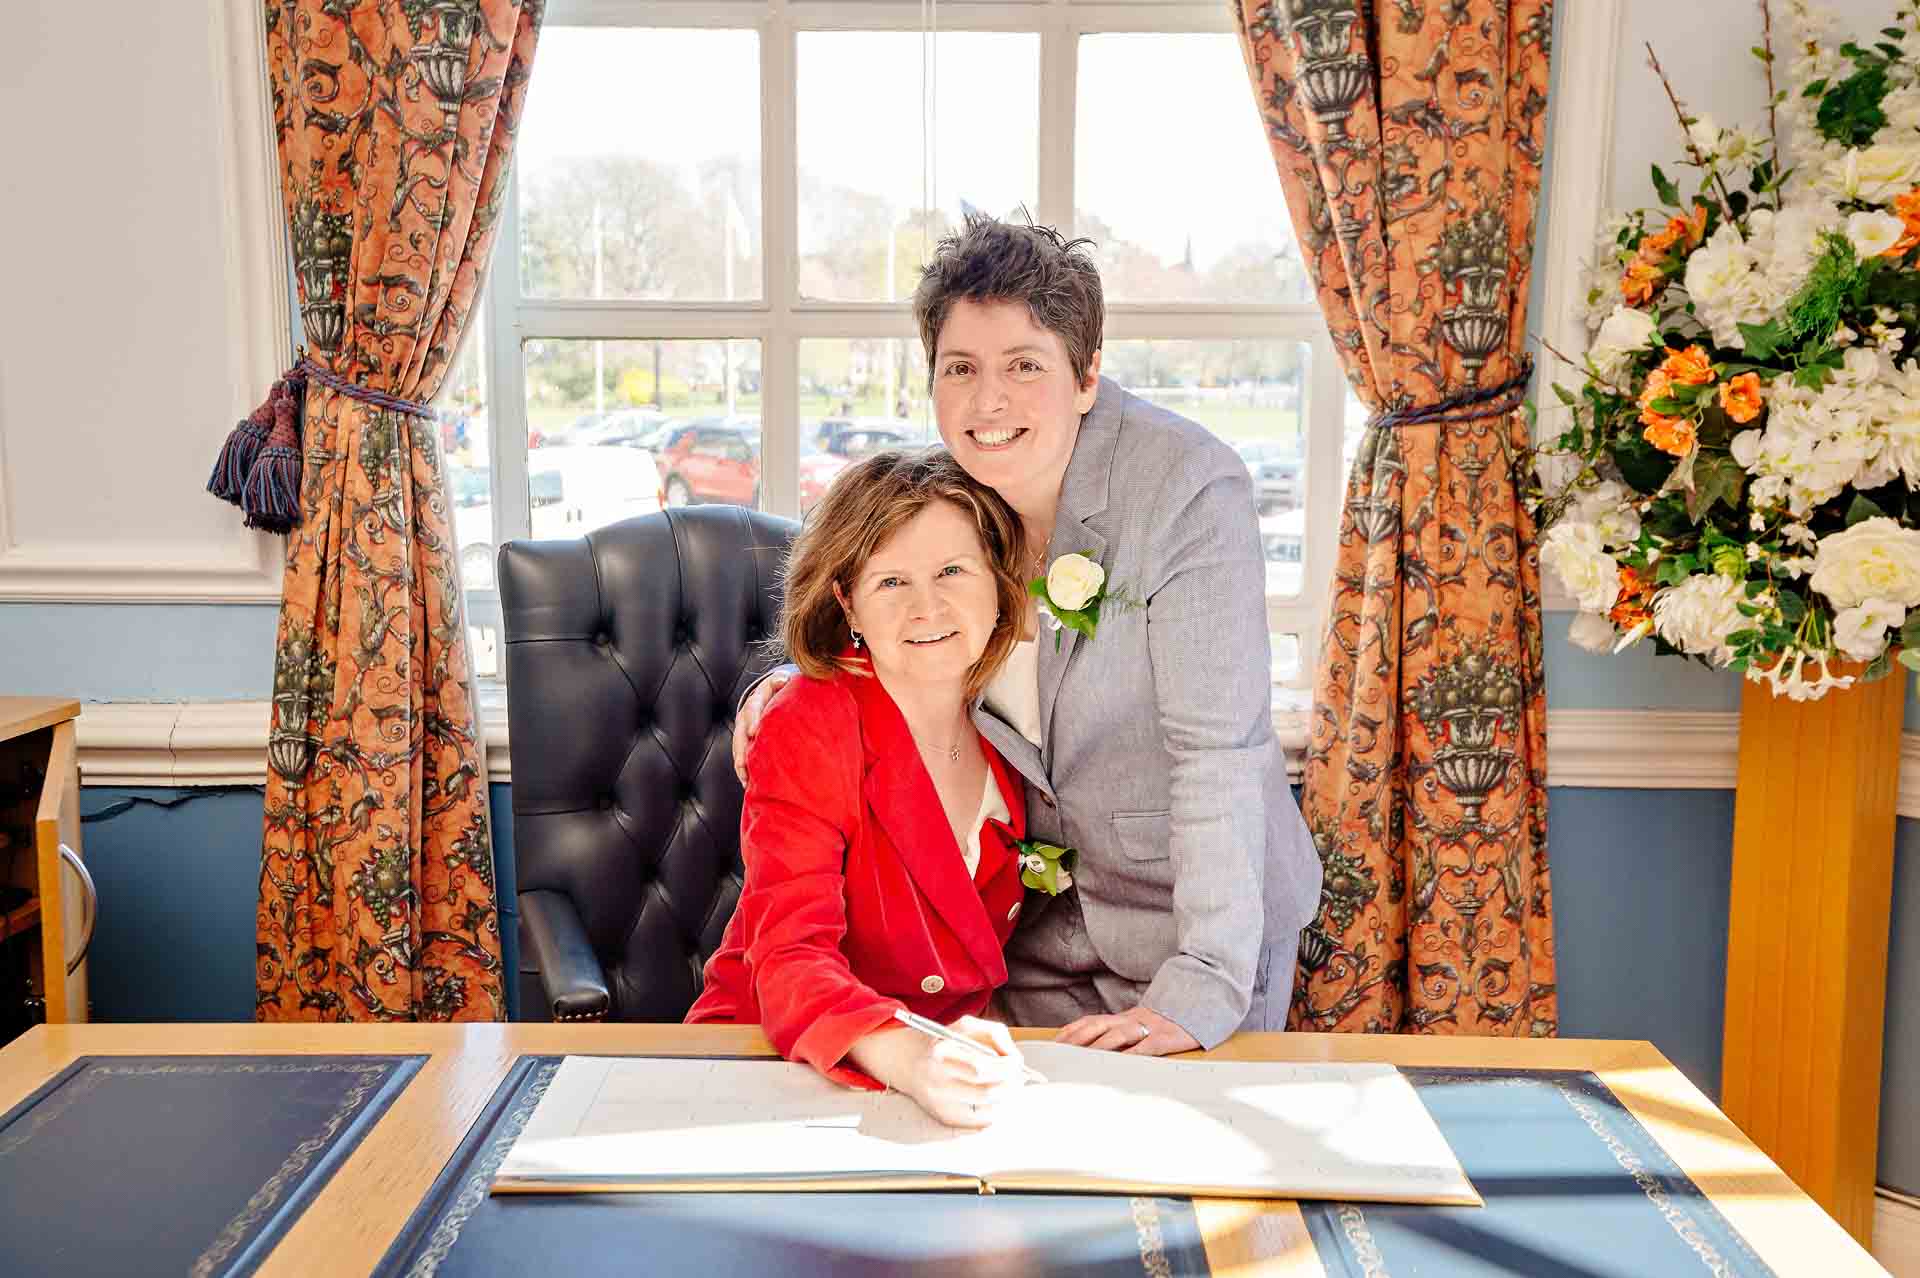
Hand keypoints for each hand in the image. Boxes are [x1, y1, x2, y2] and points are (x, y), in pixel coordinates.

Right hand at [730, 672, 792, 783]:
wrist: (763, 699)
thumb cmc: (774, 693)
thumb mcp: (776, 684)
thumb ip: (778, 682)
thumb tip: (784, 679)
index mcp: (753, 705)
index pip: (751, 712)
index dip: (752, 721)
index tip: (753, 731)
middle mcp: (744, 720)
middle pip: (739, 737)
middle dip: (740, 751)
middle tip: (742, 764)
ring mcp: (742, 734)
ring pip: (738, 751)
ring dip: (740, 765)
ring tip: (745, 780)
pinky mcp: (745, 745)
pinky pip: (742, 759)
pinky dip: (744, 772)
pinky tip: (748, 786)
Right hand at [850, 1015, 1031, 1128]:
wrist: (911, 1063)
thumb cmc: (947, 1043)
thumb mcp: (967, 1026)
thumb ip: (995, 1033)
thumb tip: (1015, 1058)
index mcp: (942, 1052)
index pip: (981, 1067)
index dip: (1006, 1067)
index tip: (1017, 1063)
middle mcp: (937, 1079)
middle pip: (986, 1091)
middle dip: (1010, 1085)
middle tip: (1018, 1079)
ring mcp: (939, 1102)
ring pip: (986, 1111)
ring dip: (1006, 1100)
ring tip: (1010, 1088)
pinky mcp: (944, 1117)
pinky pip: (979, 1123)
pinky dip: (995, 1112)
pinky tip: (997, 1100)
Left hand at [1054, 1006, 1198, 1055]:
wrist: (1198, 1004)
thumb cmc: (1165, 1022)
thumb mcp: (1138, 1025)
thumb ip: (1118, 1035)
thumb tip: (1094, 1053)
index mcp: (1122, 1017)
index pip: (1089, 1022)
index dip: (1070, 1032)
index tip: (1052, 1046)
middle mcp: (1130, 1020)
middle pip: (1097, 1027)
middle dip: (1076, 1041)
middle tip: (1058, 1056)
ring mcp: (1148, 1028)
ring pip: (1118, 1035)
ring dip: (1098, 1048)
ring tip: (1082, 1062)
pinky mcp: (1166, 1038)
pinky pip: (1147, 1047)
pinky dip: (1133, 1056)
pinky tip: (1122, 1066)